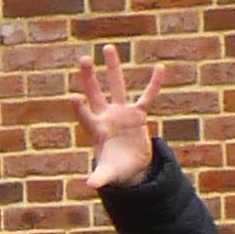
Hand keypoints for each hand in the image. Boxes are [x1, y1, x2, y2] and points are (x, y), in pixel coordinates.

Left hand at [74, 43, 162, 194]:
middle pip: (96, 93)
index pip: (86, 116)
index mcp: (97, 130)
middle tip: (83, 59)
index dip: (80, 108)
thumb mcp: (108, 174)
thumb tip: (90, 186)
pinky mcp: (138, 114)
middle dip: (89, 78)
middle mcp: (107, 116)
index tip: (73, 96)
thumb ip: (99, 177)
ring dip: (113, 68)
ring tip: (107, 47)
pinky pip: (148, 96)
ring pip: (117, 85)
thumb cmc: (116, 170)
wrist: (130, 168)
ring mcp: (122, 113)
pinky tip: (161, 68)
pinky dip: (155, 84)